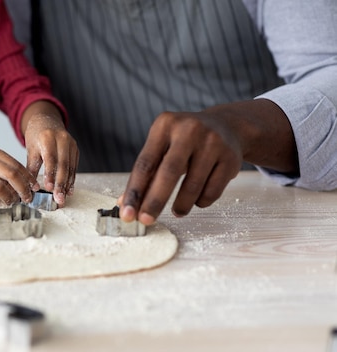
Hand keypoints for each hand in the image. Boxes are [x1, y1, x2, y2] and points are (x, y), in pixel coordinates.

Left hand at [21, 101, 78, 205]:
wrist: (46, 120)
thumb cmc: (36, 136)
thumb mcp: (31, 149)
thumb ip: (32, 167)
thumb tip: (30, 187)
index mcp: (48, 137)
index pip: (51, 158)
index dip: (51, 174)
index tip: (48, 188)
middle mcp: (62, 139)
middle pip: (63, 164)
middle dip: (61, 183)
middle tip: (58, 198)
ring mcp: (71, 144)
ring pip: (70, 167)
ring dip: (67, 184)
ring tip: (63, 198)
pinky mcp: (75, 149)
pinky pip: (74, 166)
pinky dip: (71, 179)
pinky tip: (68, 190)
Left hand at [118, 100, 297, 224]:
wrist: (225, 126)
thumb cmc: (184, 141)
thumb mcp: (162, 147)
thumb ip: (146, 174)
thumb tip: (125, 203)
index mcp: (165, 125)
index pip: (145, 163)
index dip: (134, 191)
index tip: (127, 213)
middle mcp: (189, 130)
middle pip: (168, 173)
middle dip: (155, 201)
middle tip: (146, 220)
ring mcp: (213, 142)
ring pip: (193, 186)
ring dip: (181, 205)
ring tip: (177, 211)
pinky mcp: (231, 158)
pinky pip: (212, 191)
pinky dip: (201, 202)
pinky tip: (197, 199)